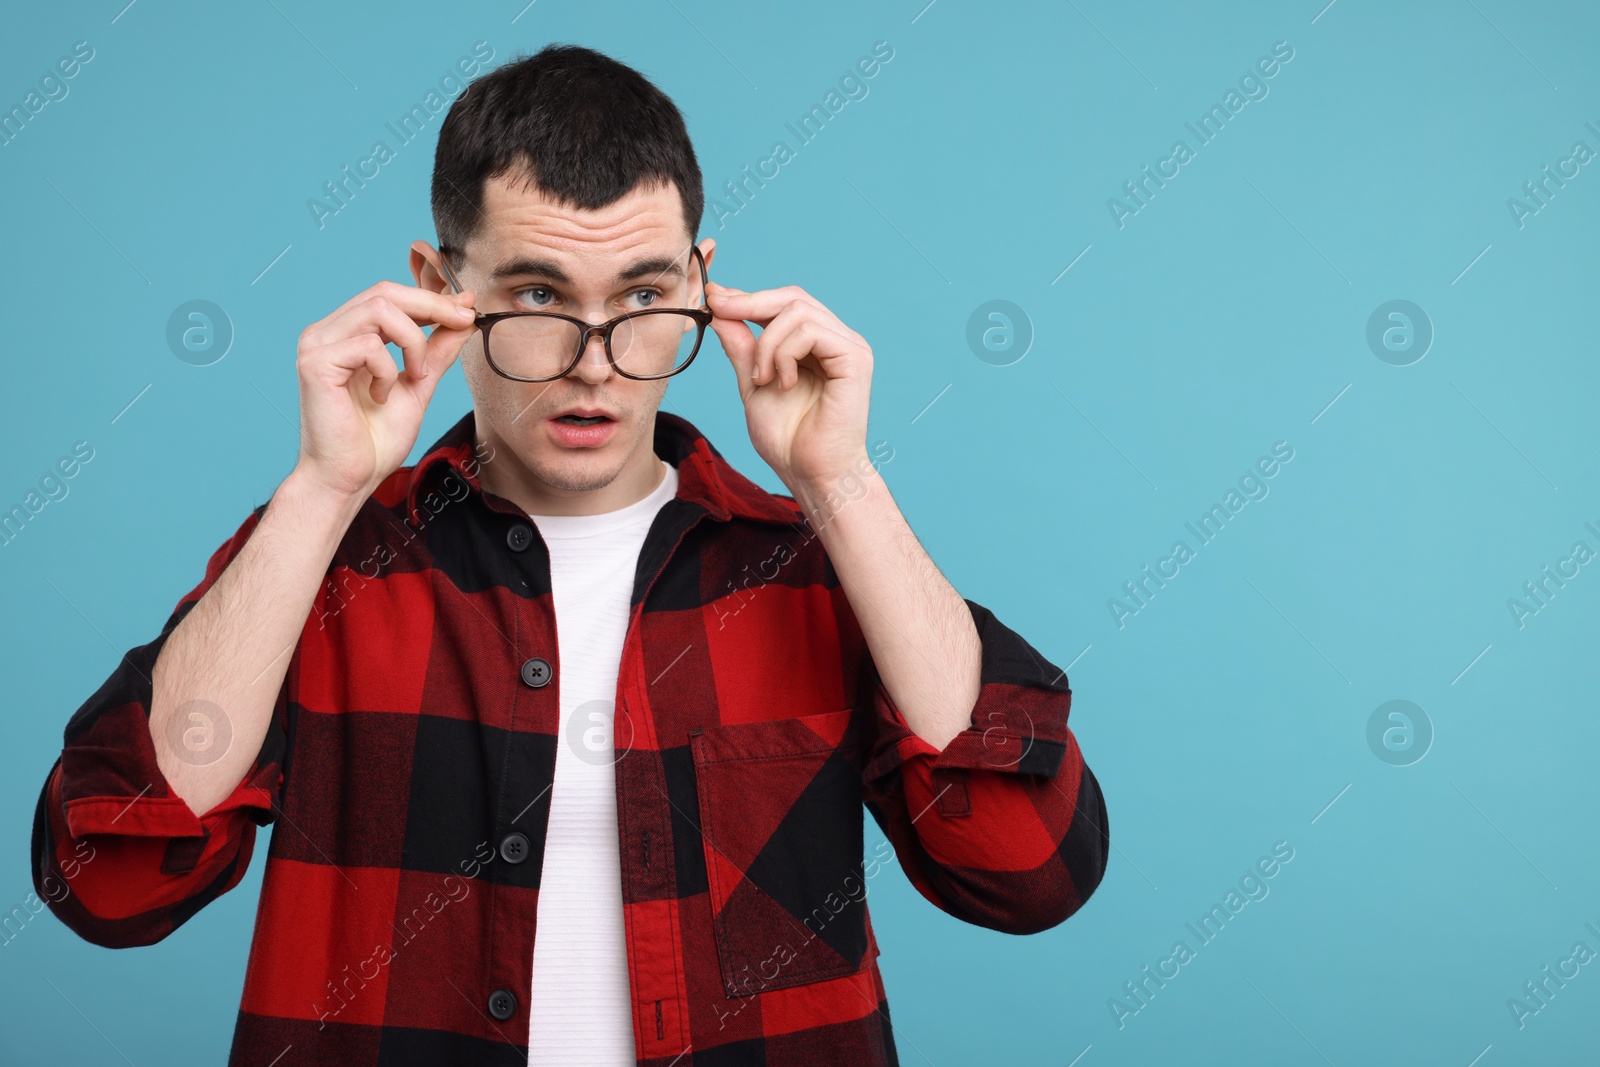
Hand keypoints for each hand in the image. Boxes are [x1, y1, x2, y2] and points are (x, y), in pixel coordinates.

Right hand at [293, 280, 477, 500]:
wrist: (349, 479)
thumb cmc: (374, 440)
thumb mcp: (419, 384)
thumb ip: (437, 349)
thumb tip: (464, 312)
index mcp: (346, 333)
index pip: (390, 295)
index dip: (431, 297)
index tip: (467, 309)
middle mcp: (327, 332)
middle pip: (384, 291)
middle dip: (432, 305)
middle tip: (463, 322)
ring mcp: (317, 345)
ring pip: (379, 309)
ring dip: (413, 342)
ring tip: (416, 376)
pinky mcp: (315, 364)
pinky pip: (368, 345)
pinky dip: (388, 371)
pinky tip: (381, 397)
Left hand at [705, 282, 872, 490]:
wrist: (811, 475)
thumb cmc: (789, 441)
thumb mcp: (754, 386)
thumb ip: (743, 349)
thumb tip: (721, 312)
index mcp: (815, 346)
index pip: (783, 304)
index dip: (748, 298)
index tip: (713, 299)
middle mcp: (836, 340)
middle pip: (792, 297)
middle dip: (750, 303)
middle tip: (720, 314)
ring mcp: (848, 347)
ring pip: (798, 311)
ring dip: (767, 344)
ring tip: (762, 379)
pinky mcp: (855, 359)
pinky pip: (811, 331)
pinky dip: (786, 353)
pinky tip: (783, 382)